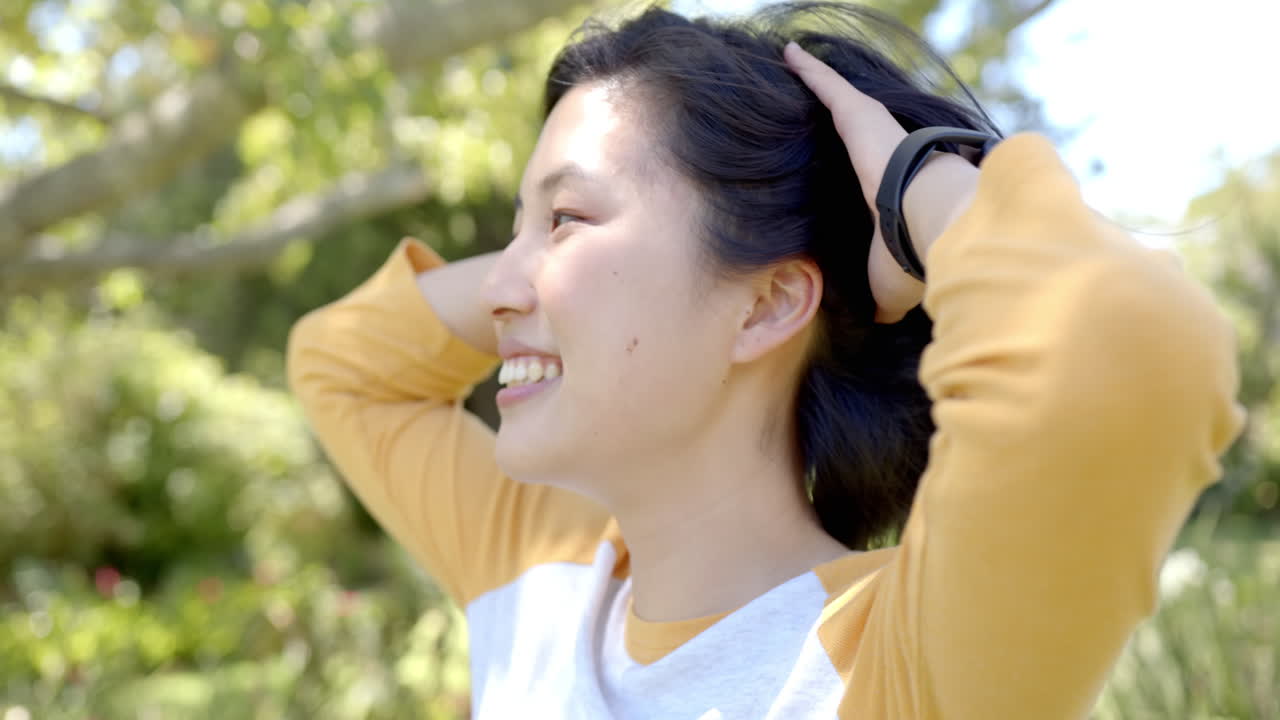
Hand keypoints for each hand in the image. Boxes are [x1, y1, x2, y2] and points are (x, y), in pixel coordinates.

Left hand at [783, 42, 978, 323]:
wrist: (929, 223)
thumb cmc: (910, 260)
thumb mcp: (887, 287)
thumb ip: (879, 296)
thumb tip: (873, 321)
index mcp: (890, 197)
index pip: (874, 179)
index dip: (864, 173)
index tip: (849, 172)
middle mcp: (886, 158)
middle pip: (857, 134)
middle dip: (842, 122)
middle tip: (814, 116)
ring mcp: (874, 131)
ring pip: (841, 102)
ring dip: (820, 87)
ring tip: (793, 73)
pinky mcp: (859, 112)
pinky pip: (827, 85)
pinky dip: (809, 69)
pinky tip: (788, 54)